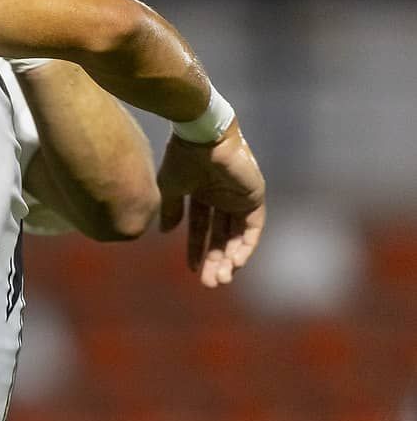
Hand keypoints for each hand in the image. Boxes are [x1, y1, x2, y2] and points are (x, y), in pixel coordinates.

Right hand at [157, 119, 265, 287]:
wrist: (202, 137)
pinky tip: (235, 263)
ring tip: (221, 278)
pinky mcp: (254, 197)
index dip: (196, 249)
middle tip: (209, 283)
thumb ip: (171, 210)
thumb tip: (166, 232)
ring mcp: (240, 199)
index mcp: (203, 194)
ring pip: (237, 237)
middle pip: (220, 237)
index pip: (201, 229)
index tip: (192, 270)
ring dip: (230, 259)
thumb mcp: (171, 187)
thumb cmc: (183, 157)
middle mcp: (223, 198)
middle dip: (215, 260)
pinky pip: (252, 229)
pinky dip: (245, 247)